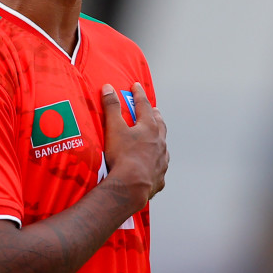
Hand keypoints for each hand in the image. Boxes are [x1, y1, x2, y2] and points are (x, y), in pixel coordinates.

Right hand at [101, 83, 167, 207]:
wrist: (131, 186)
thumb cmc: (122, 157)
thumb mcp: (113, 128)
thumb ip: (111, 108)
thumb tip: (109, 89)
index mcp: (149, 128)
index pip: (144, 106)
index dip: (138, 95)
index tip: (136, 86)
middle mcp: (160, 142)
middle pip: (159, 124)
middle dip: (155, 115)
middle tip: (153, 110)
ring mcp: (161, 160)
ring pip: (163, 145)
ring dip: (158, 138)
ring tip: (155, 136)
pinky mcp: (159, 176)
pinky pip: (160, 166)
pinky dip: (157, 161)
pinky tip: (153, 164)